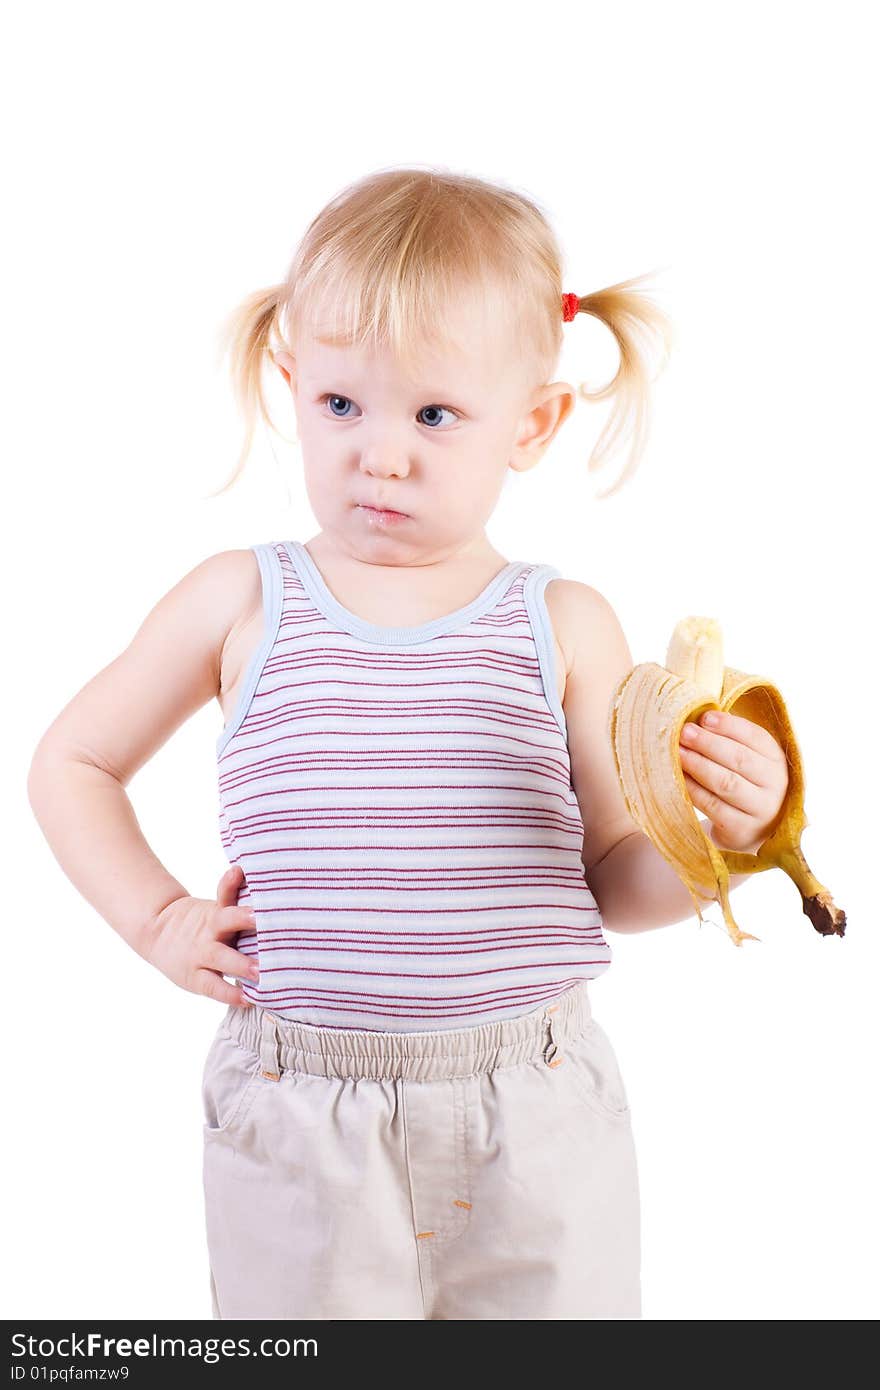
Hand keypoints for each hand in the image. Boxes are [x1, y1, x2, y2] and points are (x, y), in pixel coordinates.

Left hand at [143, 864, 258, 1006]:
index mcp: (198, 974)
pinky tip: (239, 871)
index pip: (215, 987)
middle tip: (260, 969)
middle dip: (241, 964)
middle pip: (222, 958)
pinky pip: (222, 894)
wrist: (158, 930)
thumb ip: (225, 984)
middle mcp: (204, 951)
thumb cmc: (192, 961)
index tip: (249, 1000)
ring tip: (257, 916)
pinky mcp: (215, 906)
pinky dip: (230, 882)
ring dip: (242, 919)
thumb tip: (264, 993)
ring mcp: (210, 927)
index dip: (230, 995)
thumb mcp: (198, 978)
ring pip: (225, 923)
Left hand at [678, 709, 788, 854]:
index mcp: (777, 759)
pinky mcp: (742, 829)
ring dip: (699, 765)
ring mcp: (761, 809)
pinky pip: (713, 806)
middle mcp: (775, 784)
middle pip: (739, 759)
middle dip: (708, 743)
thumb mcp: (747, 760)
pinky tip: (679, 778)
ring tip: (678, 752)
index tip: (704, 717)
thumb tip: (697, 719)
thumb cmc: (744, 784)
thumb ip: (730, 740)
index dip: (729, 726)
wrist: (753, 831)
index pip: (755, 737)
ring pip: (726, 783)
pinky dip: (694, 790)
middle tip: (684, 732)